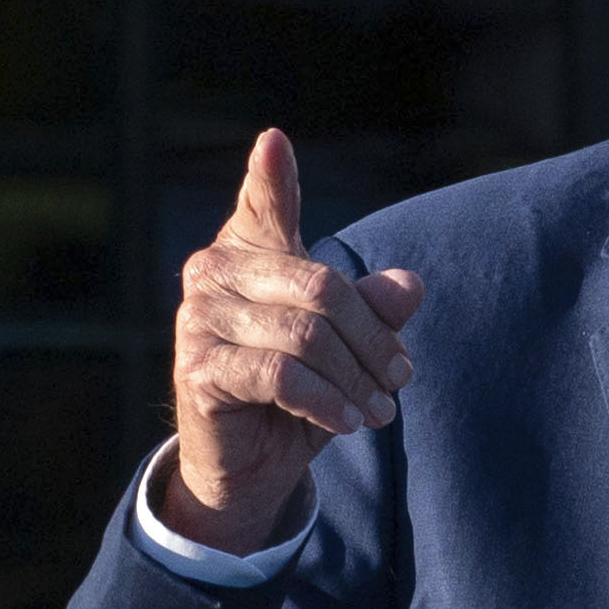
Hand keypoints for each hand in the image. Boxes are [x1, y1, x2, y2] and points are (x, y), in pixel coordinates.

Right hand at [154, 132, 425, 554]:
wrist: (249, 466)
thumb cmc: (296, 393)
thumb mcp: (343, 348)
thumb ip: (371, 309)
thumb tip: (410, 285)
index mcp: (247, 251)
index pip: (263, 205)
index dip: (270, 176)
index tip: (274, 141)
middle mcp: (213, 273)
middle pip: (320, 286)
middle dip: (372, 338)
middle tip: (401, 377)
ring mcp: (198, 319)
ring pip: (306, 335)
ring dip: (356, 378)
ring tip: (380, 409)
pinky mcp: (198, 369)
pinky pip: (281, 375)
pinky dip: (327, 401)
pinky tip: (348, 423)